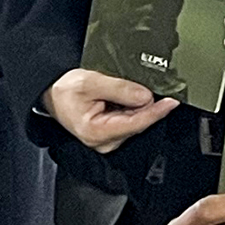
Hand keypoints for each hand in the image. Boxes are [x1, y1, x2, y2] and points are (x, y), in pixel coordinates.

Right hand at [46, 65, 178, 154]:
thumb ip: (119, 89)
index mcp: (96, 132)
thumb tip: (146, 96)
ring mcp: (107, 141)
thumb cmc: (64, 90)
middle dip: (144, 105)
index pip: (136, 123)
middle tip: (138, 84)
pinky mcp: (110, 136)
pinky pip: (129, 121)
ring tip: (117, 90)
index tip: (172, 102)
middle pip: (138, 123)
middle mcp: (103, 142)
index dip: (156, 111)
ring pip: (135, 121)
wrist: (52, 93)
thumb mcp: (90, 82)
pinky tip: (121, 97)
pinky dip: (131, 108)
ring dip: (136, 105)